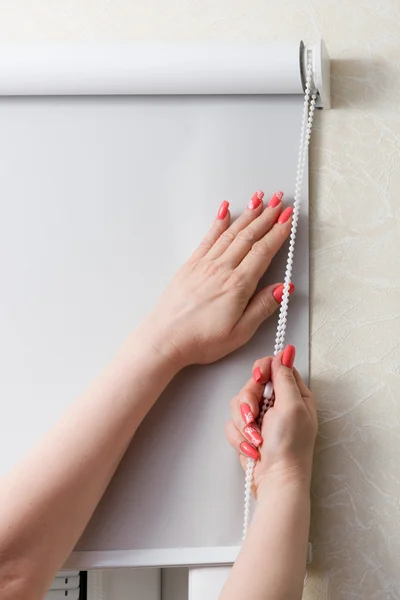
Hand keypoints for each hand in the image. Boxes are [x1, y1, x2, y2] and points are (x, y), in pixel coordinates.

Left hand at [140, 190, 293, 367]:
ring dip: (247, 214)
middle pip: (249, 236)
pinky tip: (225, 211)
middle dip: (267, 216)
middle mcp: (221, 269)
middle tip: (279, 200)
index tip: (288, 218)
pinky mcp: (190, 265)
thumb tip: (283, 288)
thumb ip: (263, 307)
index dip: (278, 232)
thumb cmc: (200, 340)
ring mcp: (204, 264)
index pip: (263, 251)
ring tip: (259, 198)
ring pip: (230, 233)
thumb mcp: (240, 333)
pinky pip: (208, 238)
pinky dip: (218, 222)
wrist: (165, 339)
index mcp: (237, 285)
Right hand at [225, 345, 316, 496]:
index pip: (274, 367)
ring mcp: (261, 418)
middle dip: (249, 402)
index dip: (262, 370)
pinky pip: (232, 423)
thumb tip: (286, 352)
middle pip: (252, 385)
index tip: (259, 380)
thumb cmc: (290, 448)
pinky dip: (239, 437)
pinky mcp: (247, 432)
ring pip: (238, 403)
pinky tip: (252, 448)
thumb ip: (285, 377)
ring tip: (255, 439)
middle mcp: (278, 404)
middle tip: (254, 416)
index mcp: (294, 394)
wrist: (276, 482)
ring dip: (243, 423)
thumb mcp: (292, 407)